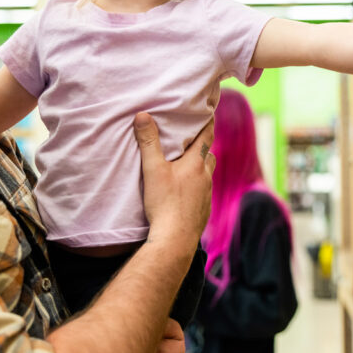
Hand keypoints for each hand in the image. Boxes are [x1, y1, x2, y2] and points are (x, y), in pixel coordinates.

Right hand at [134, 112, 214, 247]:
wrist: (175, 239)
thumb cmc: (164, 203)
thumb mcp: (152, 169)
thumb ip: (148, 142)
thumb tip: (143, 115)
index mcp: (196, 164)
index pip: (207, 137)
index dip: (208, 123)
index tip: (209, 113)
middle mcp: (206, 177)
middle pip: (209, 155)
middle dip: (203, 147)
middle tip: (193, 139)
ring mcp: (207, 195)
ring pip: (207, 175)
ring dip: (200, 168)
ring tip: (188, 165)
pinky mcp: (203, 210)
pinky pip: (204, 193)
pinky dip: (197, 187)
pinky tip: (187, 192)